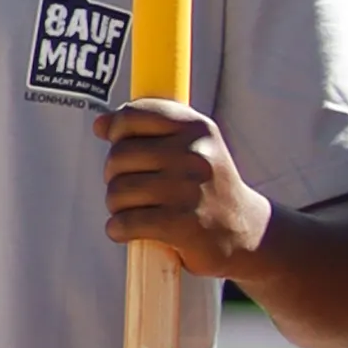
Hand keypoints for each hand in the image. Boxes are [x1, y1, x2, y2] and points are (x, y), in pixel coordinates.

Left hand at [97, 99, 271, 277]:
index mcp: (197, 128)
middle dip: (114, 176)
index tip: (121, 146)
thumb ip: (147, 130)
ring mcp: (189, 191)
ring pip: (118, 191)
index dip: (117, 131)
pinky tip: (126, 230)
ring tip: (131, 211)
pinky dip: (118, 229)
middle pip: (119, 156)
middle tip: (129, 189)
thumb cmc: (208, 187)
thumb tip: (100, 124)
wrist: (247, 232)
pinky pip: (127, 222)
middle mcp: (195, 154)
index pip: (134, 115)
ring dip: (116, 206)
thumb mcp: (191, 148)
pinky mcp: (183, 226)